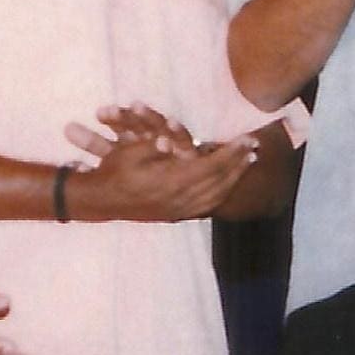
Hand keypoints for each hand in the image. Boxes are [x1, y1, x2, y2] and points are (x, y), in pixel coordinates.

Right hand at [62, 105, 253, 221]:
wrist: (99, 201)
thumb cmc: (113, 171)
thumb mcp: (131, 153)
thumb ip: (155, 146)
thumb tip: (171, 141)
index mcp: (171, 183)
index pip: (212, 166)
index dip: (232, 152)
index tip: (247, 139)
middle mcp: (179, 200)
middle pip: (220, 182)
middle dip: (239, 164)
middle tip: (254, 148)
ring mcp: (178, 210)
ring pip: (216, 196)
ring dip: (234, 178)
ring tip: (246, 163)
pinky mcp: (174, 215)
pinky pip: (206, 206)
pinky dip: (221, 193)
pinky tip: (227, 183)